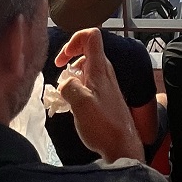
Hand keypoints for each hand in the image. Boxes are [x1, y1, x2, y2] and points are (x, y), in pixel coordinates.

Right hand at [54, 27, 142, 163]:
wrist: (122, 146)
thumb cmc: (104, 125)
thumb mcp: (80, 104)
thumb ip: (69, 86)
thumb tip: (64, 82)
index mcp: (100, 68)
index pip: (91, 35)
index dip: (74, 39)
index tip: (63, 59)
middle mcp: (104, 72)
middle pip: (86, 50)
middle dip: (69, 58)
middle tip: (59, 74)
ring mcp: (105, 84)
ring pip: (85, 67)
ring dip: (71, 75)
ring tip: (63, 92)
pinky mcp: (104, 96)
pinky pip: (88, 82)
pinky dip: (76, 87)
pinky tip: (71, 103)